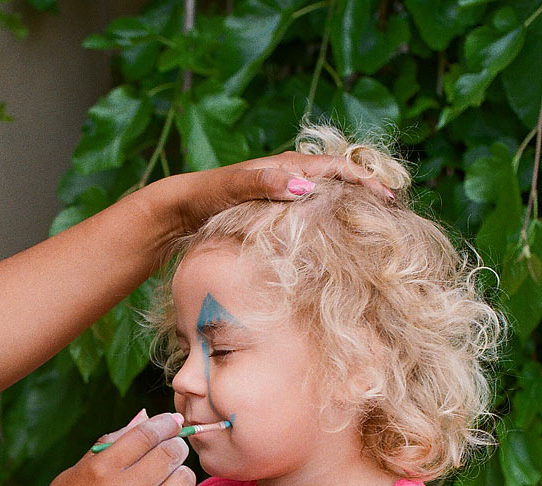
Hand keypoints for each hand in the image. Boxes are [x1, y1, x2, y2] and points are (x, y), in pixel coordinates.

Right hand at [16, 411, 198, 485]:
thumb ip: (107, 446)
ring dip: (178, 477)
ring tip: (164, 484)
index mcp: (100, 470)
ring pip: (186, 480)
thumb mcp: (72, 476)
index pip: (146, 433)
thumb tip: (142, 418)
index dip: (164, 423)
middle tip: (169, 452)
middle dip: (174, 447)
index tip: (171, 422)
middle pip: (172, 453)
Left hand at [155, 151, 395, 233]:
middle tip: (394, 208)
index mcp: (284, 166)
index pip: (335, 168)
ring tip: (376, 218)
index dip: (363, 181)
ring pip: (325, 192)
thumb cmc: (204, 196)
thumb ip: (264, 183)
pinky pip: (310, 207)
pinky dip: (329, 213)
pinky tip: (336, 231)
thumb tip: (305, 185)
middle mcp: (286, 174)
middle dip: (365, 188)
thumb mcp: (233, 188)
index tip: (387, 198)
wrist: (179, 206)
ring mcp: (281, 190)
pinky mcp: (273, 207)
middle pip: (337, 177)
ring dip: (350, 202)